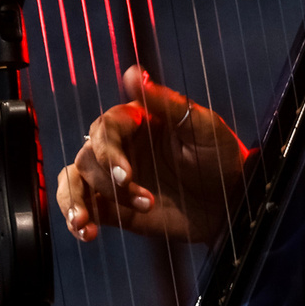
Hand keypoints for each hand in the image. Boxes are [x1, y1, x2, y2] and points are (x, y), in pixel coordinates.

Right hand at [55, 65, 246, 244]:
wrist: (230, 203)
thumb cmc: (220, 158)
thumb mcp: (202, 126)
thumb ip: (167, 102)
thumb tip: (135, 73)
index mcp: (136, 121)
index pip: (106, 128)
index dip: (109, 152)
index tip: (126, 175)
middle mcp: (120, 147)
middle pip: (88, 156)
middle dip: (106, 180)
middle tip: (140, 198)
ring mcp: (113, 179)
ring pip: (75, 180)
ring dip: (73, 200)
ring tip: (83, 222)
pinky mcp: (114, 208)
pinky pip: (84, 208)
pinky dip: (76, 219)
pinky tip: (85, 232)